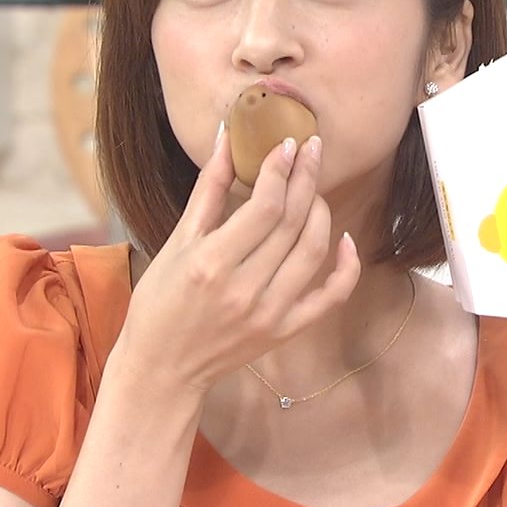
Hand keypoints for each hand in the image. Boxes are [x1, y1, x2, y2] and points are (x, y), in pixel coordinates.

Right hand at [116, 124, 361, 393]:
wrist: (162, 368)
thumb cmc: (159, 302)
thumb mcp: (176, 243)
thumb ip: (208, 191)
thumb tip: (227, 138)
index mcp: (212, 263)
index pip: (264, 206)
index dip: (280, 170)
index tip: (286, 143)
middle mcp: (245, 289)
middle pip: (292, 222)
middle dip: (305, 178)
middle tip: (311, 149)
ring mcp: (269, 314)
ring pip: (313, 251)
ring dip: (320, 212)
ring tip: (314, 188)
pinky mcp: (285, 332)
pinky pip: (330, 298)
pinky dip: (346, 268)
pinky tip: (346, 239)